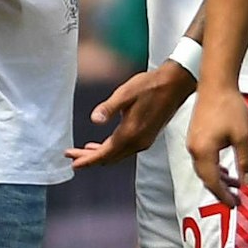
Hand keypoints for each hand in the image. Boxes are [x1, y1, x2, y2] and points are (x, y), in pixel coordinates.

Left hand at [67, 63, 195, 168]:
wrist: (175, 85)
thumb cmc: (151, 86)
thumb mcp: (125, 93)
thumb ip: (108, 108)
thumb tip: (94, 120)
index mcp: (130, 133)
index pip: (105, 154)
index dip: (88, 160)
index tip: (73, 163)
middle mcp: (138, 142)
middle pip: (109, 158)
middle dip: (90, 158)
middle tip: (72, 156)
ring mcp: (144, 141)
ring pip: (117, 155)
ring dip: (100, 154)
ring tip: (84, 151)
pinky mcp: (147, 136)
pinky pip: (125, 150)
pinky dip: (111, 150)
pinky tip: (105, 144)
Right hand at [187, 84, 247, 206]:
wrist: (216, 83)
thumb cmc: (229, 107)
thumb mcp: (242, 137)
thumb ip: (245, 162)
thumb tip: (247, 182)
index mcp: (203, 152)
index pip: (212, 182)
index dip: (223, 196)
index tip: (234, 205)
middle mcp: (194, 149)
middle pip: (206, 177)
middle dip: (221, 190)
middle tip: (235, 200)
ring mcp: (193, 141)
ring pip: (205, 168)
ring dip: (219, 178)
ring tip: (235, 185)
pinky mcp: (195, 135)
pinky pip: (203, 158)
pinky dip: (214, 167)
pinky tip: (225, 169)